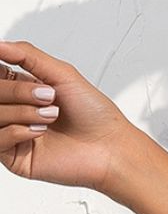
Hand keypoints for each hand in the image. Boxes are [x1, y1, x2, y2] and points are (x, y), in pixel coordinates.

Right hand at [0, 38, 141, 192]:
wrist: (110, 147)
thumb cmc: (94, 113)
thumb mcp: (62, 74)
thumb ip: (27, 55)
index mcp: (22, 89)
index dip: (1, 75)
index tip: (12, 74)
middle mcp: (15, 110)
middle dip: (18, 92)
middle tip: (49, 96)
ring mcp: (13, 134)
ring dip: (23, 112)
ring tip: (51, 116)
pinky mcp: (14, 158)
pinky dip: (18, 132)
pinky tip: (40, 133)